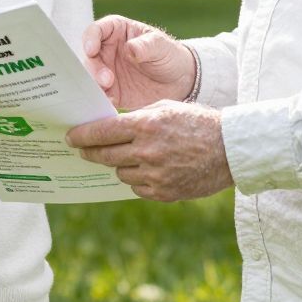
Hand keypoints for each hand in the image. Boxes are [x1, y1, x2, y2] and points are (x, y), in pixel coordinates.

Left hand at [66, 101, 231, 201]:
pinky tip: (145, 170)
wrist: (230, 149)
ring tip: (126, 157)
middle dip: (90, 152)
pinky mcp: (164, 193)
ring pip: (120, 173)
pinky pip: (137, 188)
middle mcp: (147, 151)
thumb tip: (109, 127)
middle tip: (82, 150)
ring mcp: (155, 175)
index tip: (71, 137)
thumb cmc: (197, 122)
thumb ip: (136, 118)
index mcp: (146, 125)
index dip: (82, 136)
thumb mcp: (165, 108)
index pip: (102, 132)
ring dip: (119, 165)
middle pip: (105, 155)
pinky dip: (137, 179)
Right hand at [82, 15, 195, 109]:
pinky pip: (99, 94)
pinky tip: (108, 101)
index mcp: (116, 31)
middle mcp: (107, 50)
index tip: (91, 50)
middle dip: (93, 67)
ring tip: (109, 90)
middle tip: (106, 79)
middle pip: (89, 56)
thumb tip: (129, 49)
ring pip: (90, 76)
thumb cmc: (169, 55)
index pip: (96, 31)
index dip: (90, 39)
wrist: (179, 82)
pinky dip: (99, 98)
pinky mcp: (111, 91)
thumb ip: (145, 46)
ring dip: (94, 84)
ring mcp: (106, 71)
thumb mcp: (161, 46)